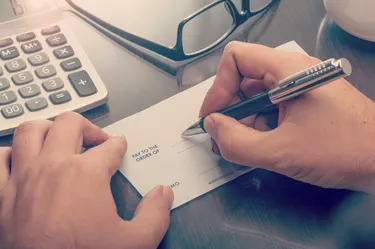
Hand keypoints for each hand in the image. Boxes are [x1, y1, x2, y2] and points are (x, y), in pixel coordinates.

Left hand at [0, 112, 173, 248]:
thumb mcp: (135, 242)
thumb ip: (155, 214)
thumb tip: (162, 194)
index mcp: (86, 174)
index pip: (109, 147)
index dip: (118, 145)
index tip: (119, 146)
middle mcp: (53, 167)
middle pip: (70, 124)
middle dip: (87, 127)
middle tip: (96, 138)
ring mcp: (24, 178)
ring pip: (31, 131)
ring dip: (48, 128)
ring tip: (60, 136)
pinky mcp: (3, 195)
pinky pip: (0, 160)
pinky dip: (10, 154)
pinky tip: (21, 158)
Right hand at [200, 41, 374, 193]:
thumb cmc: (344, 150)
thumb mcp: (281, 152)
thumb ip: (237, 143)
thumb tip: (213, 127)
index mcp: (288, 70)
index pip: (236, 58)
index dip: (218, 87)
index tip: (213, 116)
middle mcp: (292, 72)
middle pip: (243, 78)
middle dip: (228, 108)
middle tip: (222, 136)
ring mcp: (299, 87)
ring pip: (256, 95)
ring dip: (243, 119)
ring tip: (240, 145)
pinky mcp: (304, 102)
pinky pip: (271, 106)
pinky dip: (259, 124)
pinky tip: (260, 144)